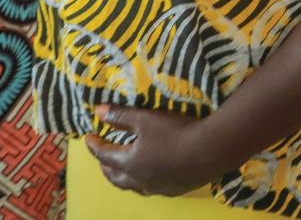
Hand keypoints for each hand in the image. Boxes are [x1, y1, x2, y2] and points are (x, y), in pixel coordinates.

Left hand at [86, 106, 230, 196]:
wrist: (212, 149)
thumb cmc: (175, 132)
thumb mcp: (146, 118)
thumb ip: (121, 116)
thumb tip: (97, 112)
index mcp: (130, 163)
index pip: (104, 155)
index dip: (94, 145)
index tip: (88, 137)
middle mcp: (141, 180)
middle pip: (116, 177)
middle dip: (106, 167)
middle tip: (103, 158)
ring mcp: (159, 187)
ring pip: (135, 186)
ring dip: (125, 178)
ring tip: (124, 171)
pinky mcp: (177, 189)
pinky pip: (154, 188)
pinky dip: (145, 182)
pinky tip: (153, 176)